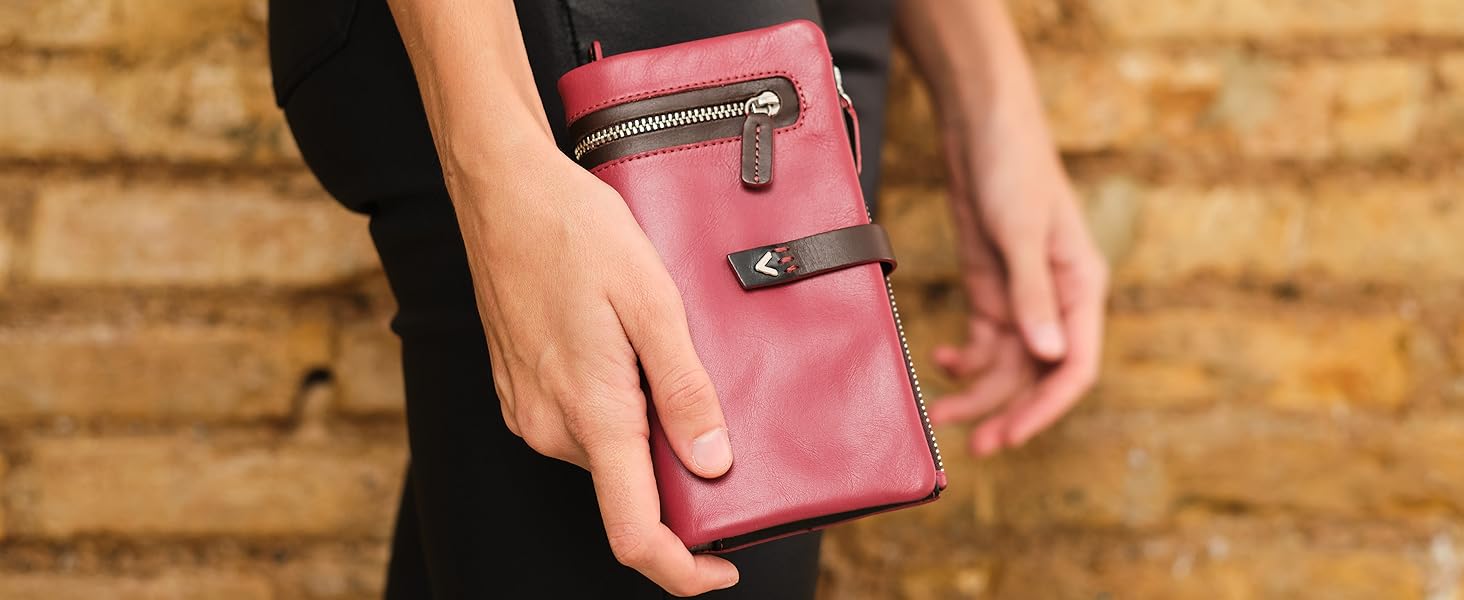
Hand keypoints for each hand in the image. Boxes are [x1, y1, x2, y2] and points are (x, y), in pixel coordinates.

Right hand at [454, 152, 738, 595]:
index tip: (723, 569)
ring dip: (646, 434)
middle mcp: (551, 426)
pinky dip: (617, 414)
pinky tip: (631, 358)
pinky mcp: (520, 393)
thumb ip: (684, 390)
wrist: (503, 192)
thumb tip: (713, 465)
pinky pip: (581, 428)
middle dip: (676, 476)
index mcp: (591, 413)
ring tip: (666, 363)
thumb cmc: (578, 233)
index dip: (682, 569)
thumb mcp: (653, 302)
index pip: (635, 531)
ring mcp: (529, 412)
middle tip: (713, 415)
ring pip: (606, 456)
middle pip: (627, 491)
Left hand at [925, 110, 1108, 457]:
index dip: (1045, 408)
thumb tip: (1047, 354)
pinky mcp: (990, 286)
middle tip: (976, 446)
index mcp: (1081, 288)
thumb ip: (1032, 294)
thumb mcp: (1022, 231)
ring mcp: (1021, 295)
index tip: (1011, 435)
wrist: (980, 124)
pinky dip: (964, 358)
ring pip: (1006, 363)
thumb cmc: (1013, 167)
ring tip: (943, 415)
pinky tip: (940, 363)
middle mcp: (1057, 299)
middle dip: (1009, 411)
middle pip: (1038, 375)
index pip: (1075, 366)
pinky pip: (983, 339)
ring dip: (979, 392)